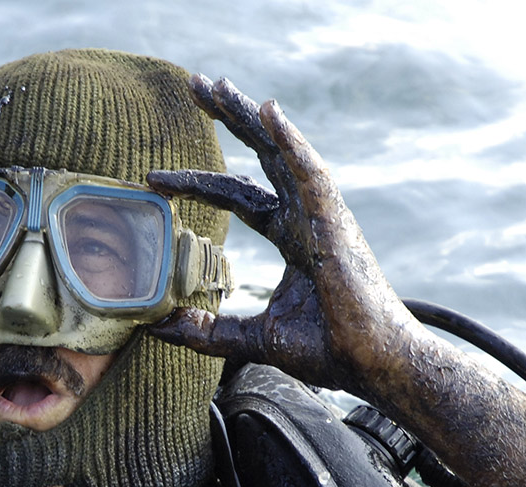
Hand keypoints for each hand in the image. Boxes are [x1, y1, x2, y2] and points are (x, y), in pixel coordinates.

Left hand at [147, 75, 424, 396]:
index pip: (237, 195)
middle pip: (260, 154)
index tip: (154, 178)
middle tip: (195, 83)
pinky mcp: (334, 223)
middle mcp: (306, 216)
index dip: (198, 181)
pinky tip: (269, 112)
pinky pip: (309, 172)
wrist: (370, 364)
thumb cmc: (328, 349)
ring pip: (281, 150)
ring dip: (249, 115)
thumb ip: (207, 330)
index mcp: (292, 236)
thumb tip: (158, 326)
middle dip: (228, 118)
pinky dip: (289, 140)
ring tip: (217, 85)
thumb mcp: (253, 337)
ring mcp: (322, 215)